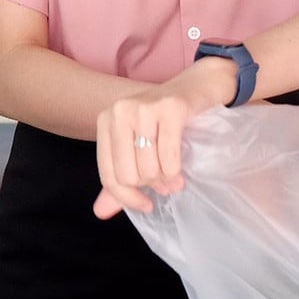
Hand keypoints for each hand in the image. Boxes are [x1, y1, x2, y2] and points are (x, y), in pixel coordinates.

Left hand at [91, 56, 236, 218]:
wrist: (198, 85)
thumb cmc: (164, 119)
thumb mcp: (137, 147)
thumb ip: (119, 179)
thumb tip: (100, 213)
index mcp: (106, 120)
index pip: (109, 174)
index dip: (127, 198)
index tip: (146, 205)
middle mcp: (120, 111)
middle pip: (128, 175)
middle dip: (150, 185)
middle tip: (164, 182)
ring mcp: (144, 107)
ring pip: (149, 169)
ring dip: (166, 179)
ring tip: (174, 174)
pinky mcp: (170, 108)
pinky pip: (169, 158)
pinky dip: (176, 170)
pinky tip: (180, 169)